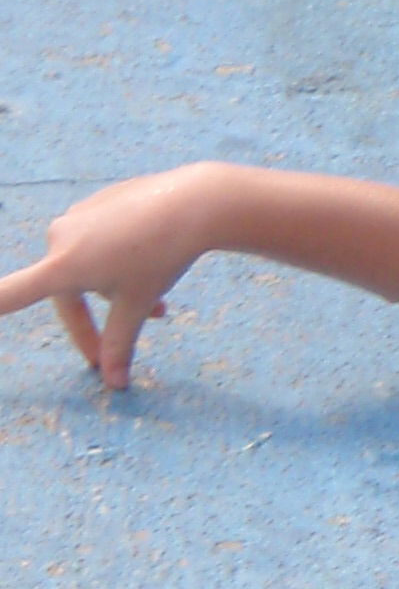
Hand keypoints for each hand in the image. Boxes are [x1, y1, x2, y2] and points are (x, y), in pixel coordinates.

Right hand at [0, 167, 222, 387]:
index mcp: (62, 267)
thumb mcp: (136, 306)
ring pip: (88, 268)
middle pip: (67, 291)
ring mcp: (77, 217)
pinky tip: (152, 269)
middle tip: (106, 358)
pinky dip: (119, 266)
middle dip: (90, 325)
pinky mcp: (97, 205)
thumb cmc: (160, 258)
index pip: (13, 293)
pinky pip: (101, 244)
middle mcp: (60, 238)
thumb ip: (120, 345)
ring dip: (114, 294)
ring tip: (157, 310)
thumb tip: (114, 384)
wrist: (191, 204)